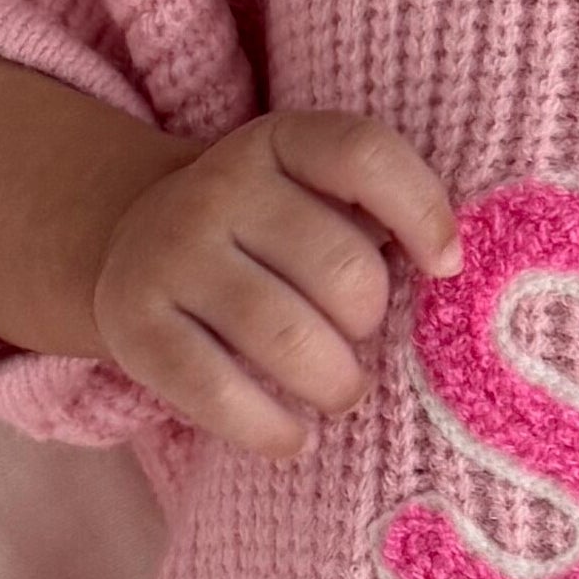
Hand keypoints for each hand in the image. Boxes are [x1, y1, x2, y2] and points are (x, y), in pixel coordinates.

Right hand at [90, 110, 461, 457]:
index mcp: (279, 142)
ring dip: (336, 384)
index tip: (445, 268)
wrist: (133, 239)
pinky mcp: (134, 324)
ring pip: (288, 337)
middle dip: (371, 322)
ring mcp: (171, 254)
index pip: (363, 154)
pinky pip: (218, 392)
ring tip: (341, 393)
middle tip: (362, 341)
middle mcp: (219, 188)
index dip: (422, 212)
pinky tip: (295, 437)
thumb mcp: (314, 194)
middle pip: (343, 269)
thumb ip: (376, 216)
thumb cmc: (264, 232)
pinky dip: (272, 428)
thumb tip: (445, 274)